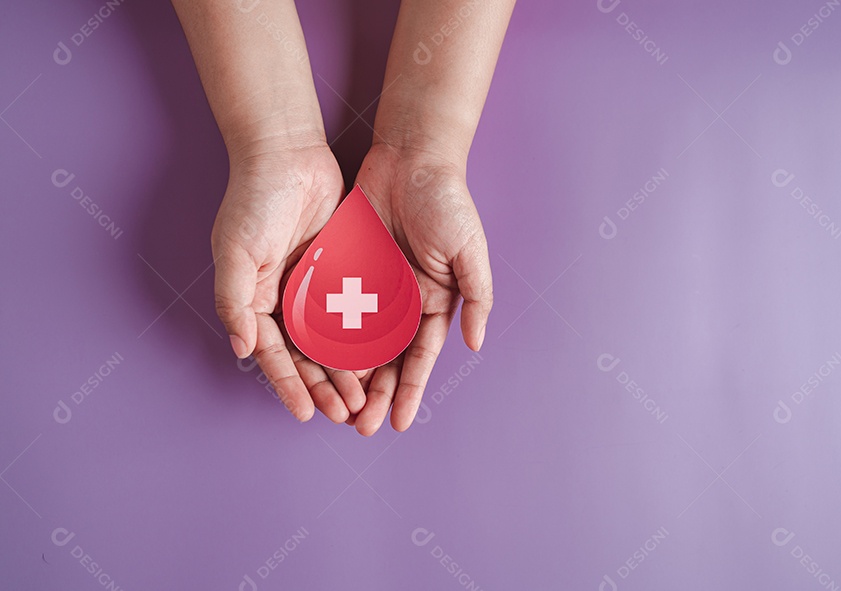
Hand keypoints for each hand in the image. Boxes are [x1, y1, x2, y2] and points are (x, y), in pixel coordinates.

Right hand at [212, 140, 370, 423]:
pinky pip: (356, 309)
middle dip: (323, 386)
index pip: (274, 355)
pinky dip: (366, 335)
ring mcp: (315, 285)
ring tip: (364, 398)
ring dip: (347, 369)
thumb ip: (235, 301)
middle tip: (345, 414)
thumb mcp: (235, 251)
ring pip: (334, 339)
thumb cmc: (252, 200)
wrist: (286, 152)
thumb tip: (243, 350)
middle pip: (306, 355)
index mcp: (256, 300)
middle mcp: (285, 298)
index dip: (289, 385)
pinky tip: (382, 358)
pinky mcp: (343, 268)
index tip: (304, 415)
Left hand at [345, 141, 493, 434]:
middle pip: (385, 360)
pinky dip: (323, 337)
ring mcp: (372, 287)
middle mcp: (402, 302)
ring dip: (347, 377)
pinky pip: (331, 309)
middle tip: (360, 428)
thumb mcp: (470, 251)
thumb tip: (475, 344)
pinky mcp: (345, 269)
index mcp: (434, 302)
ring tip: (336, 409)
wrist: (411, 157)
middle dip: (375, 395)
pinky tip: (312, 365)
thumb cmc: (447, 202)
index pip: (419, 357)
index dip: (409, 391)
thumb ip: (476, 298)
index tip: (398, 423)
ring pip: (355, 343)